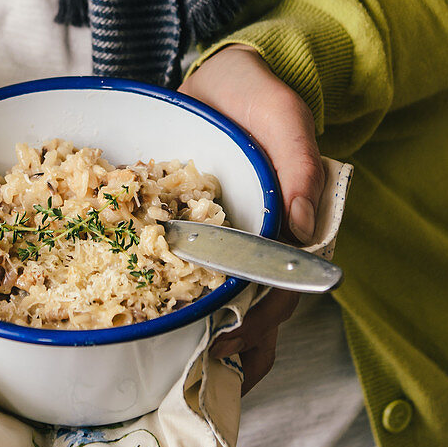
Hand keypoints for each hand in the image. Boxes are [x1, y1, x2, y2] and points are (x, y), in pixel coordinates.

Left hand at [180, 44, 324, 392]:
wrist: (219, 77)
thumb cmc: (257, 94)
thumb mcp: (283, 115)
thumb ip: (298, 161)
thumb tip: (301, 226)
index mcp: (290, 225)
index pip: (284, 286)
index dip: (263, 318)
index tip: (236, 340)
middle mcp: (259, 242)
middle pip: (256, 309)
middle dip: (233, 343)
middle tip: (198, 369)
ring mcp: (224, 241)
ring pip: (223, 302)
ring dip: (206, 336)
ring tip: (174, 369)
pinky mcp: (189, 233)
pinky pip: (183, 273)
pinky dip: (171, 301)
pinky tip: (146, 325)